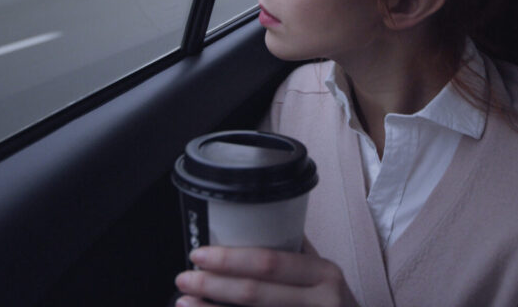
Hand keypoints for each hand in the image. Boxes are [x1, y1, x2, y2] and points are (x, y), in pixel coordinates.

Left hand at [175, 246, 358, 306]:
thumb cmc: (333, 304)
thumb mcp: (325, 276)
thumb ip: (297, 254)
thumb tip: (261, 218)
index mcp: (324, 274)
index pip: (271, 262)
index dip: (230, 259)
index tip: (200, 253)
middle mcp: (322, 302)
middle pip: (255, 293)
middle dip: (212, 284)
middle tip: (184, 277)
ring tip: (184, 301)